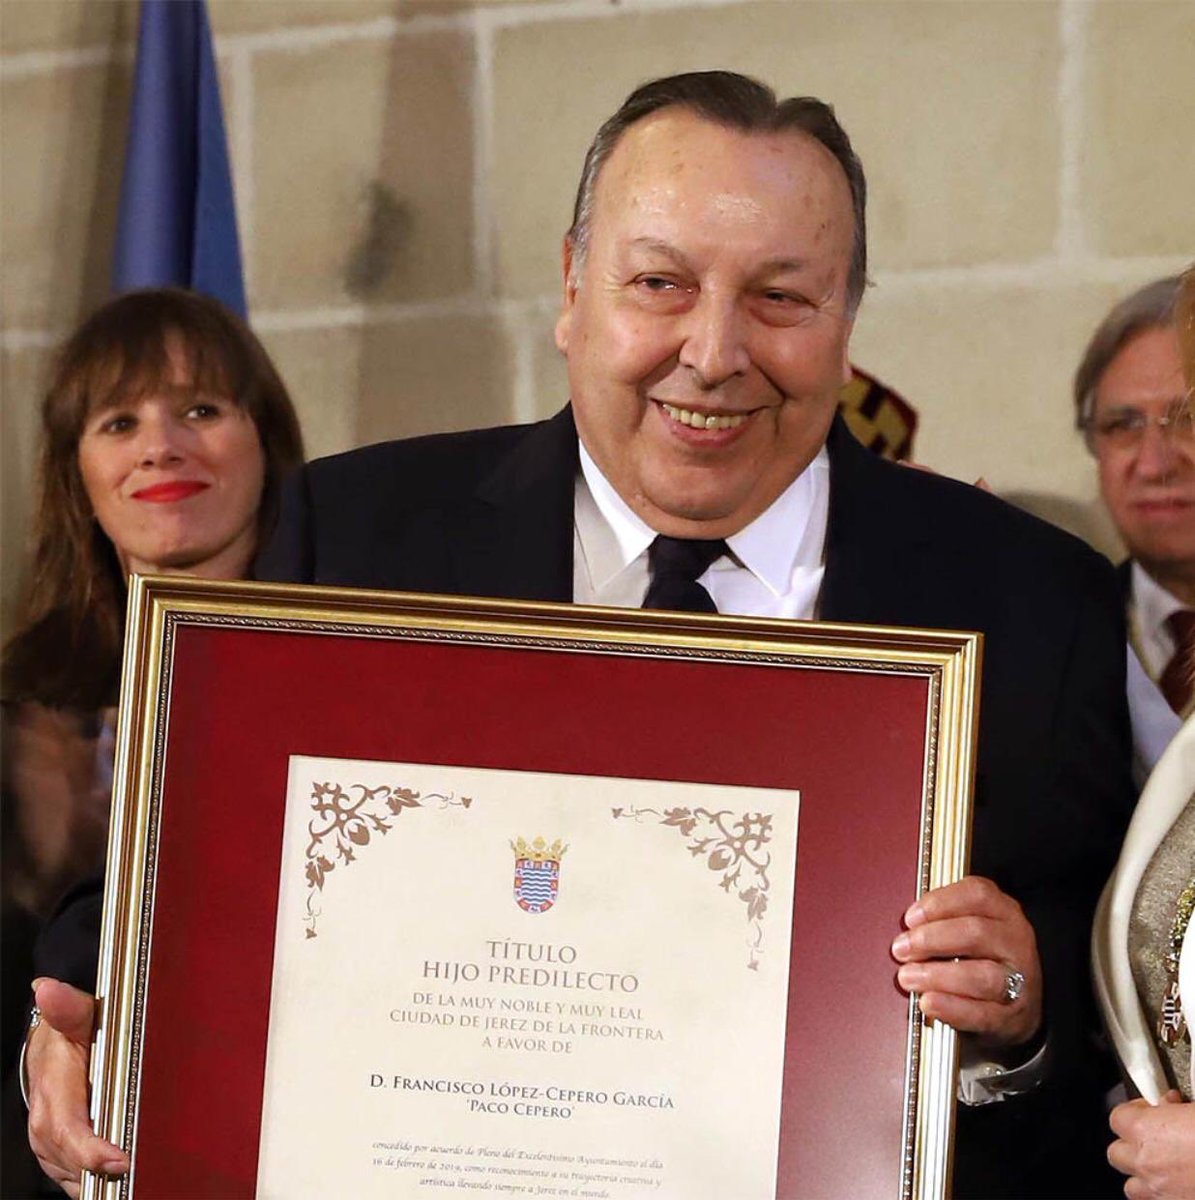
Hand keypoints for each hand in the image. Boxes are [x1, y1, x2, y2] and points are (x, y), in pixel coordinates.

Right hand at [25, 978, 127, 1197]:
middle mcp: (47, 1127)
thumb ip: (68, 1007)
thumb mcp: (76, 1014)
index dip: (92, 1151)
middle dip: (103, 1173)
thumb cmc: (71, 1031)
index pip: (68, 1131)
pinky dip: (95, 1181)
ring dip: (100, 1181)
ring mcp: (51, 1145)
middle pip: (74, 1162)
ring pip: (74, 1175)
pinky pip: (75, 1176)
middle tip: (141, 1174)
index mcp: (53, 1094)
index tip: (121, 1160)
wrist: (50, 1048)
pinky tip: (120, 1181)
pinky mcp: (60, 1154)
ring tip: (137, 1181)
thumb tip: (47, 989)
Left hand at [891, 875, 1041, 1047]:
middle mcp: (1016, 942)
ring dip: (938, 975)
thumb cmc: (982, 959)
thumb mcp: (970, 930)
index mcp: (1003, 911)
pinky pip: (982, 1013)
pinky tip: (928, 1002)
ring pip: (982, 975)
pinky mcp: (1013, 1016)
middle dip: (931, 939)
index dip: (939, 903)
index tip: (910, 917)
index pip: (977, 894)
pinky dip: (951, 1007)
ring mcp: (1020, 980)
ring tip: (908, 977)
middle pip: (975, 932)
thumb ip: (943, 921)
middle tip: (901, 949)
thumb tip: (906, 929)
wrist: (1016, 1009)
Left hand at [1109, 1092, 1194, 1198]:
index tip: (1152, 1109)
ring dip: (1143, 1177)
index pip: (1117, 1117)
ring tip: (1164, 1169)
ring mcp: (1160, 1192)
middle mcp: (1146, 1162)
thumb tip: (1172, 1106)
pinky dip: (1163, 1197)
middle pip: (1116, 1154)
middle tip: (1154, 1140)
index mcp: (1146, 1130)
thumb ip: (1177, 1110)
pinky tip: (1182, 1188)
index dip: (1133, 1111)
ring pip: (1132, 1188)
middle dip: (1131, 1146)